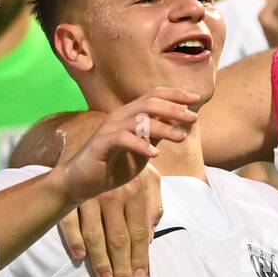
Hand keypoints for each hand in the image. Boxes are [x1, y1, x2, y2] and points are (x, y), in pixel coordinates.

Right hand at [55, 89, 197, 206]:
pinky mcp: (101, 144)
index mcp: (130, 114)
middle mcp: (120, 116)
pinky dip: (140, 145)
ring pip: (139, 120)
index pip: (153, 96)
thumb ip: (156, 134)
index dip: (174, 94)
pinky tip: (155, 154)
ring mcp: (109, 129)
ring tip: (180, 138)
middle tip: (192, 117)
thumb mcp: (142, 148)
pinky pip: (123, 139)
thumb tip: (178, 122)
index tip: (195, 99)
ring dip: (162, 127)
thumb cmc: (113, 165)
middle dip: (173, 108)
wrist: (82, 182)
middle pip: (149, 103)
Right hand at [59, 163, 164, 276]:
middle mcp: (114, 194)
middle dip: (122, 265)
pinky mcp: (72, 194)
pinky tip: (80, 256)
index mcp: (135, 190)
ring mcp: (91, 195)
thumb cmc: (127, 163)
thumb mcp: (148, 178)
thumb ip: (153, 205)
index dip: (140, 257)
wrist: (98, 137)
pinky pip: (71, 221)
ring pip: (96, 233)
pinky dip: (75, 238)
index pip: (139, 232)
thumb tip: (152, 234)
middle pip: (119, 237)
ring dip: (101, 259)